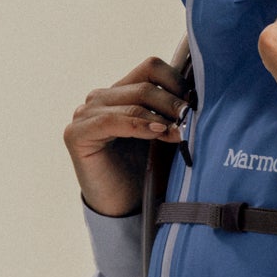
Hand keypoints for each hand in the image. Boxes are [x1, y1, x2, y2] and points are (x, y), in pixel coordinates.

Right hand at [64, 57, 185, 216]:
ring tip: (180, 133)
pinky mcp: (76, 133)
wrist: (123, 208)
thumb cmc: (146, 172)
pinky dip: (139, 125)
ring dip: (162, 116)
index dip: (176, 82)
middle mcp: (101, 98)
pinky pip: (112, 120)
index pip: (151, 68)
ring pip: (133, 100)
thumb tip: (200, 96)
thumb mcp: (166, 136)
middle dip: (174, 103)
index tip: (194, 105)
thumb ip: (175, 114)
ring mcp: (85, 113)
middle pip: (146, 84)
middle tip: (191, 121)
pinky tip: (158, 134)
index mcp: (122, 93)